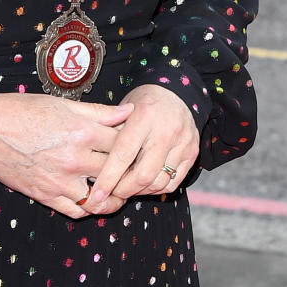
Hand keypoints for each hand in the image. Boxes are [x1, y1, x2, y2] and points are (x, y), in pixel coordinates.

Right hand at [0, 90, 133, 218]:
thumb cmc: (23, 111)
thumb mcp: (63, 105)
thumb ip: (100, 112)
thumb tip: (130, 111)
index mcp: (82, 132)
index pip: (123, 143)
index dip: (135, 146)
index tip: (140, 148)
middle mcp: (75, 159)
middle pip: (117, 173)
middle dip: (130, 173)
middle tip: (138, 173)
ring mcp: (60, 181)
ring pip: (101, 199)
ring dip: (114, 197)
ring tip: (120, 192)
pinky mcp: (46, 196)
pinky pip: (77, 210)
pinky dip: (90, 208)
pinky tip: (95, 200)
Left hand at [86, 84, 199, 212]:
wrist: (178, 92)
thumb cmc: (145, 102)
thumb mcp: (123, 109)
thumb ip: (111, 133)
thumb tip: (94, 165)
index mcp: (144, 117)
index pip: (123, 155)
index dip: (108, 178)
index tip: (96, 194)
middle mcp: (166, 131)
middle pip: (143, 175)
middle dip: (124, 190)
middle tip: (111, 193)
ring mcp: (182, 144)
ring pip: (159, 182)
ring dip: (139, 192)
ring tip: (126, 189)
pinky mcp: (192, 153)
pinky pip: (173, 182)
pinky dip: (156, 189)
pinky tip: (144, 185)